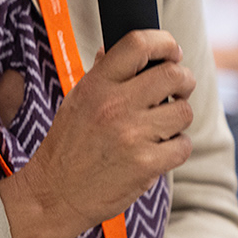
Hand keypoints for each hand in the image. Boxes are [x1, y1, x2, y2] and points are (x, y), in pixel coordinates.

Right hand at [0, 29, 193, 237]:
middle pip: (173, 75)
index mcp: (97, 85)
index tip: (172, 52)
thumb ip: (101, 73)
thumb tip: (114, 48)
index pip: (138, 44)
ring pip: (183, 111)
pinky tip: (159, 150)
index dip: (164, 43)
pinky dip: (176, 148)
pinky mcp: (146, 164)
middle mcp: (115, 106)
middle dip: (183, 80)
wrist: (54, 194)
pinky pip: (183, 145)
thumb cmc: (66, 147)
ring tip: (162, 126)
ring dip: (179, 118)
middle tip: (178, 90)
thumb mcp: (76, 100)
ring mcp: (132, 135)